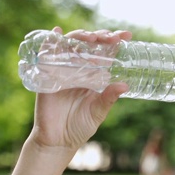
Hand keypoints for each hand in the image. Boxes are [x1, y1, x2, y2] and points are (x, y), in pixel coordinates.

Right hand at [29, 26, 132, 152]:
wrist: (58, 141)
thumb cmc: (80, 126)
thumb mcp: (98, 112)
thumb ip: (108, 98)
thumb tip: (125, 85)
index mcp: (94, 76)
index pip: (105, 53)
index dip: (114, 42)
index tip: (127, 35)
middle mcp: (79, 69)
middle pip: (88, 45)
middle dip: (100, 37)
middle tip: (111, 37)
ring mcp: (62, 70)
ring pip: (70, 46)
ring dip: (80, 37)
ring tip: (91, 39)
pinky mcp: (46, 76)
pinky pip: (46, 55)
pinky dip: (50, 42)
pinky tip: (56, 33)